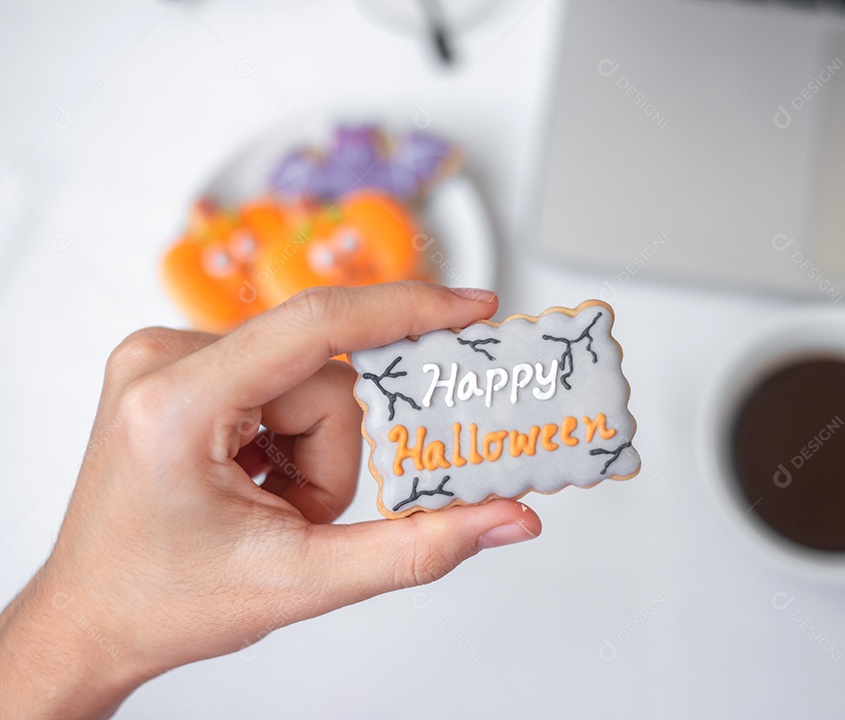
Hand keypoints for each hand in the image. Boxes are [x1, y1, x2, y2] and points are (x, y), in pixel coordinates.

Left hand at [0, 283, 541, 719]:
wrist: (92, 620)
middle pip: (322, 376)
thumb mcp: (303, 582)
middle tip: (299, 513)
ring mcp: (166, 358)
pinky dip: (291, 436)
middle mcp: (162, 359)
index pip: (316, 326)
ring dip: (312, 452)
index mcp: (177, 404)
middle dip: (334, 455)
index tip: (473, 308)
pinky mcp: (179, 366)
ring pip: (307, 380)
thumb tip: (508, 518)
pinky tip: (256, 481)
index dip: (406, 311)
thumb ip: (417, 548)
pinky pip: (280, 379)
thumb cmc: (167, 603)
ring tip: (270, 506)